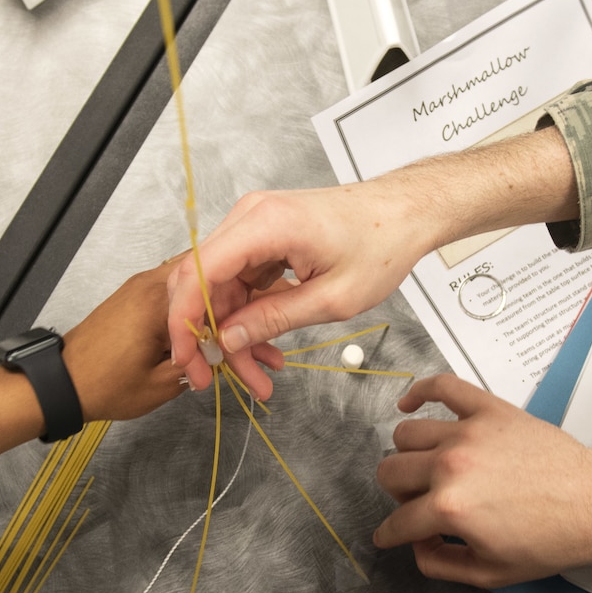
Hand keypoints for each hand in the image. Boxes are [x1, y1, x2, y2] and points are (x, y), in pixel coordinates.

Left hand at [66, 258, 283, 418]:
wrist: (58, 381)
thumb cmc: (103, 384)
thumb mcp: (160, 383)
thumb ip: (200, 361)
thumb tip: (230, 352)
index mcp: (160, 299)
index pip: (220, 296)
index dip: (248, 322)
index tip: (269, 345)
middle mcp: (154, 283)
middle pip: (217, 297)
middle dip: (247, 329)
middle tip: (271, 360)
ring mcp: (147, 289)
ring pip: (205, 304)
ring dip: (230, 331)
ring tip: (257, 365)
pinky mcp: (141, 301)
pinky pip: (185, 308)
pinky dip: (207, 328)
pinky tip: (225, 349)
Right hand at [166, 126, 581, 391]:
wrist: (406, 212)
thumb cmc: (382, 244)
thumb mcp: (332, 299)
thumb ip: (274, 318)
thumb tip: (229, 340)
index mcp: (264, 224)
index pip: (197, 274)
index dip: (185, 322)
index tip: (190, 361)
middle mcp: (250, 217)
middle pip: (204, 283)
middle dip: (208, 336)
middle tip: (217, 380)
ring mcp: (256, 225)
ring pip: (222, 288)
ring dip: (234, 333)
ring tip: (258, 375)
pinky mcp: (266, 237)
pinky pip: (243, 281)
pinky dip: (250, 314)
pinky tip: (266, 347)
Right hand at [373, 374, 591, 586]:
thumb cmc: (551, 540)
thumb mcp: (490, 573)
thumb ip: (440, 564)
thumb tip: (417, 547)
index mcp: (449, 509)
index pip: (397, 522)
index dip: (389, 535)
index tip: (390, 536)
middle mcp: (451, 466)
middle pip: (391, 472)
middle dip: (399, 496)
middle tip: (421, 505)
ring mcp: (469, 432)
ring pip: (407, 434)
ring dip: (410, 456)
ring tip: (429, 469)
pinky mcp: (489, 410)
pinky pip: (442, 386)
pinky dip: (418, 392)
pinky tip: (409, 405)